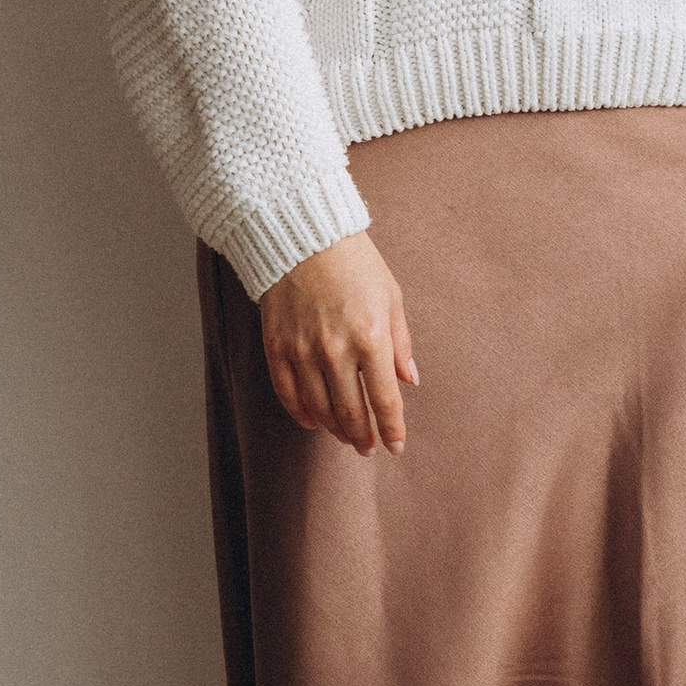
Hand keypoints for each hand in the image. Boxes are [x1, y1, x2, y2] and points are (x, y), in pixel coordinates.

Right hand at [260, 232, 417, 453]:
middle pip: (351, 412)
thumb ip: (400, 343)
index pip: (384, 400)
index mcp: (371, 338)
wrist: (304, 236)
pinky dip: (301, 412)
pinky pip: (288, 392)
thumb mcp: (391, 298)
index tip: (396, 446)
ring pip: (319, 408)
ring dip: (335, 428)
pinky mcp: (276, 345)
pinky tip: (312, 422)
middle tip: (369, 448)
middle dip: (363, 436)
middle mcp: (336, 350)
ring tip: (345, 436)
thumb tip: (409, 380)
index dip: (392, 429)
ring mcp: (303, 350)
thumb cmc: (356, 263)